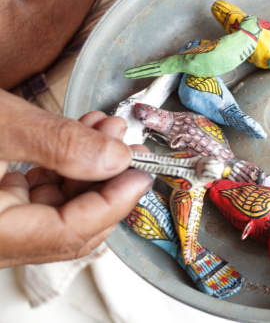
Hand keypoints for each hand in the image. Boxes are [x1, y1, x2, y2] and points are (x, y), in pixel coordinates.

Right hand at [0, 91, 152, 266]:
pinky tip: (79, 135)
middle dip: (104, 183)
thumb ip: (56, 143)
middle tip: (127, 145)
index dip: (114, 203)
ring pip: (55, 210)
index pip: (68, 233)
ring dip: (88, 170)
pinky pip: (35, 197)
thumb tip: (115, 158)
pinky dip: (63, 168)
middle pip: (67, 228)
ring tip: (105, 128)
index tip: (141, 172)